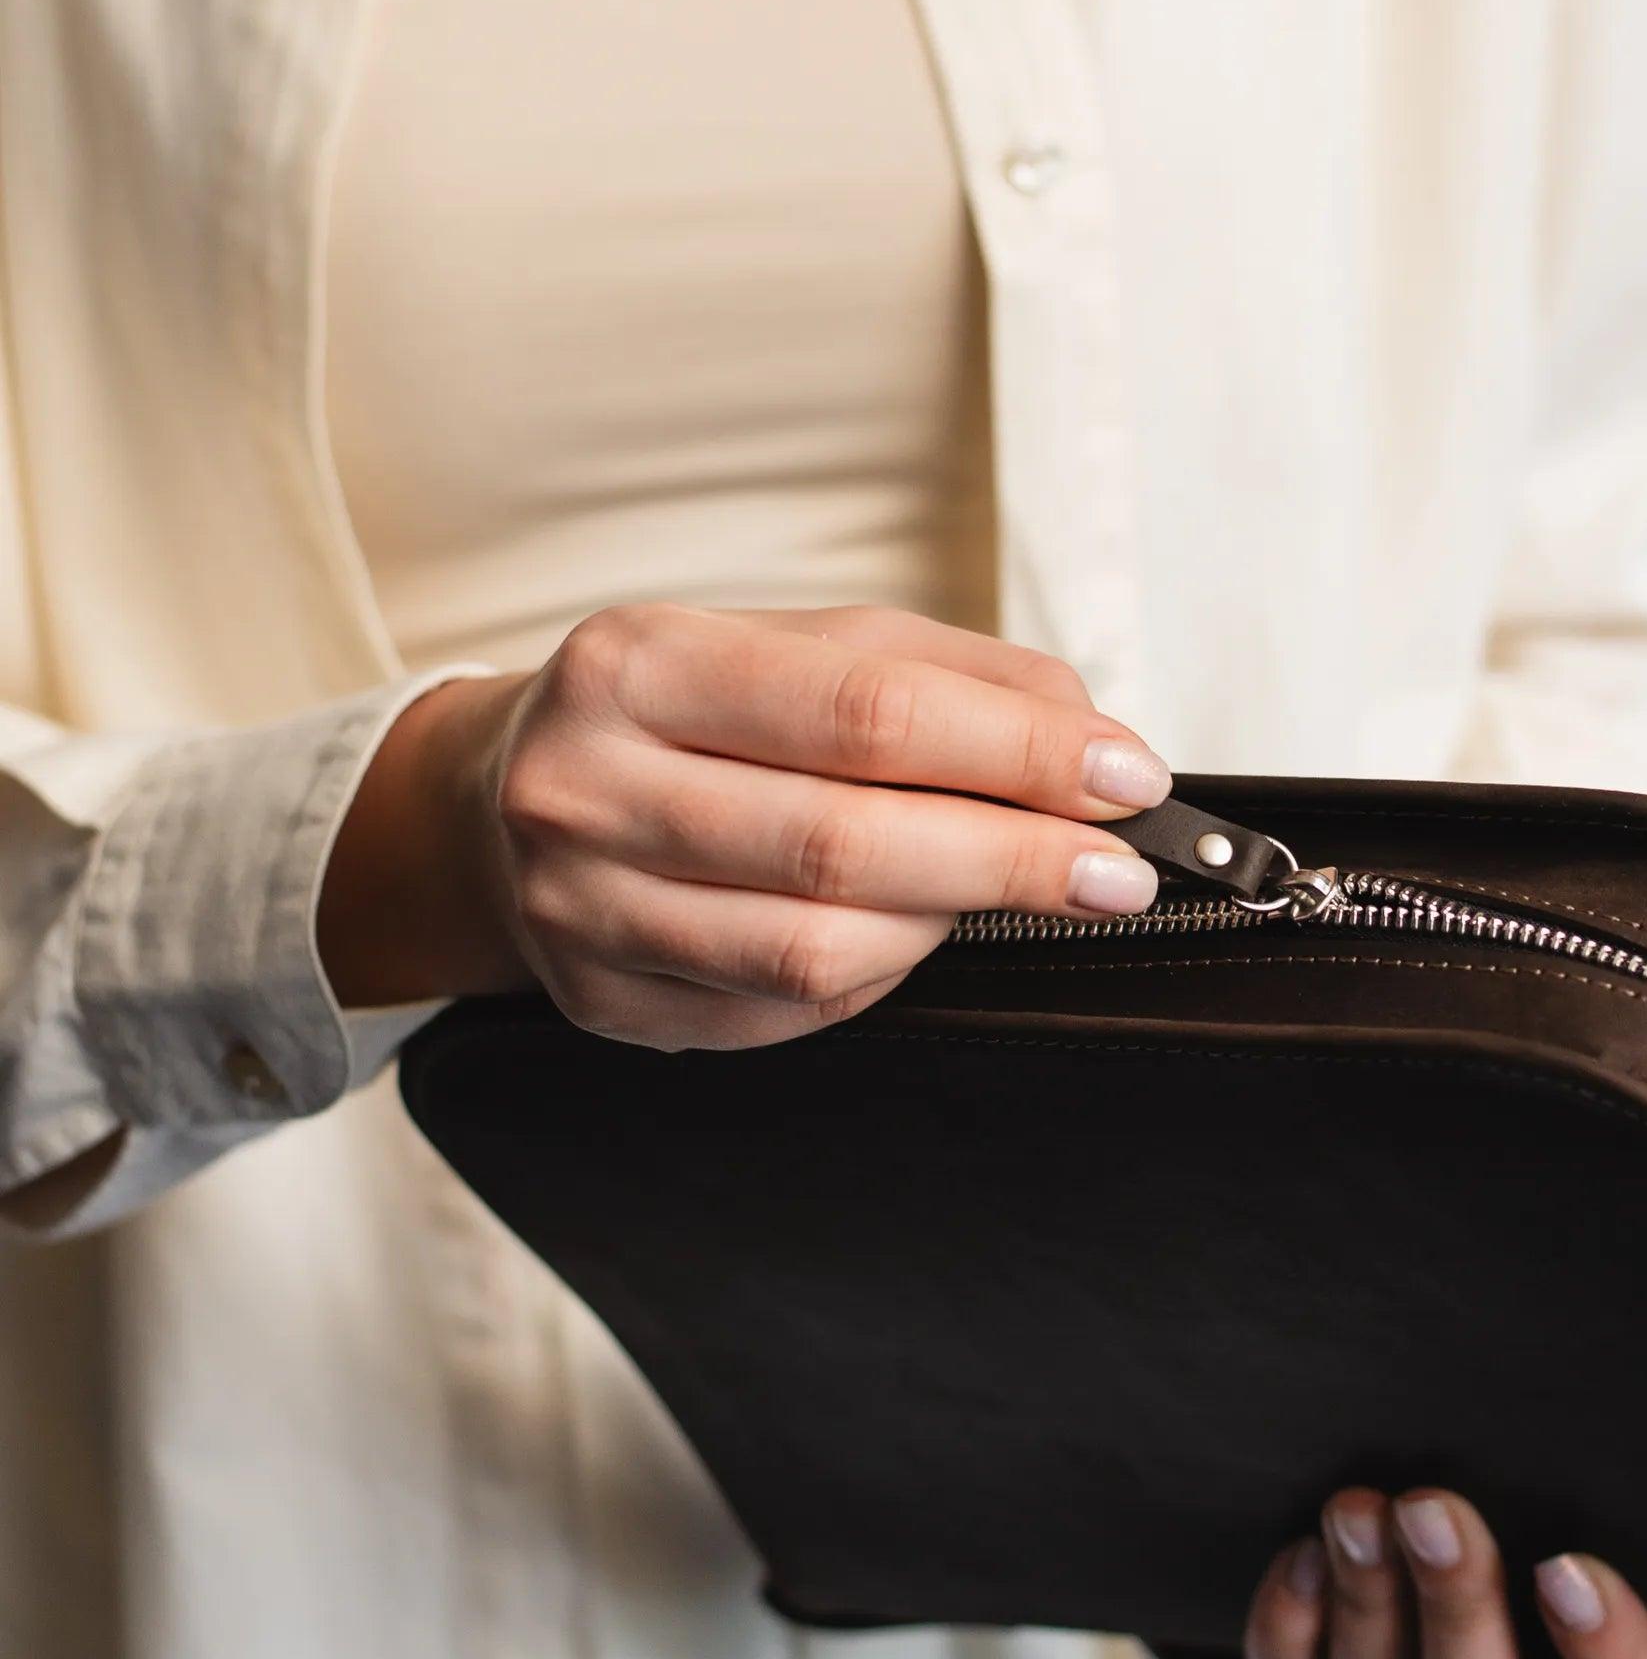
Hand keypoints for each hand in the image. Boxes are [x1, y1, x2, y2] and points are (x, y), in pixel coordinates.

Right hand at [318, 604, 1172, 1041]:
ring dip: (950, 923)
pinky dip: (879, 972)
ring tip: (1012, 889)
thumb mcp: (802, 648)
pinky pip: (789, 1010)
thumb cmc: (688, 711)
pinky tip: (907, 930)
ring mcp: (586, 910)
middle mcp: (589, 788)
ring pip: (818, 948)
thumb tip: (1092, 738)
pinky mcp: (608, 1004)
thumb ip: (952, 677)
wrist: (505, 797)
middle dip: (1015, 860)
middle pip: (846, 844)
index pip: (866, 715)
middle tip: (1119, 871)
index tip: (1128, 779)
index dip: (1016, 756)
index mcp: (640, 664)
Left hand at [1242, 1486, 1646, 1658]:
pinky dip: (1291, 1625)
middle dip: (1454, 1611)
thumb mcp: (1626, 1506)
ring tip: (1357, 1509)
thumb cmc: (1582, 1506)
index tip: (1571, 1567)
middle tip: (1432, 1510)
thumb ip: (1630, 1490)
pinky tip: (1304, 1551)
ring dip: (1367, 1600)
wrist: (1487, 1511)